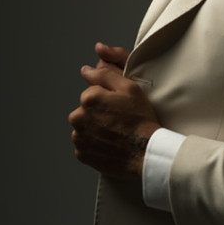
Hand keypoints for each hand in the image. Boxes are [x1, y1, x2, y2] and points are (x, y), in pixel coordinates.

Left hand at [68, 42, 160, 178]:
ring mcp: (79, 138)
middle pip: (86, 110)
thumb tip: (86, 70)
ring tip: (115, 133)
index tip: (119, 106)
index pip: (92, 92)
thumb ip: (105, 75)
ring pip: (85, 127)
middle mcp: (78, 118)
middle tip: (118, 120)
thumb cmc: (140, 120)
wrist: (145, 152)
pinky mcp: (82, 154)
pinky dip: (95, 144)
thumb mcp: (129, 88)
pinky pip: (85, 144)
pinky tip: (110, 143)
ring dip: (95, 128)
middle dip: (98, 113)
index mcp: (88, 98)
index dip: (107, 98)